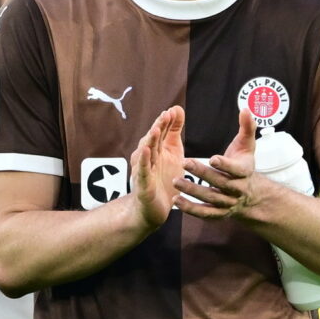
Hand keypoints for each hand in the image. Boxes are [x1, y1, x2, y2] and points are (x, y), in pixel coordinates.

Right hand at [130, 106, 183, 230]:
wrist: (154, 210)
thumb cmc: (163, 180)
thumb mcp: (173, 152)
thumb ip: (173, 131)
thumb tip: (176, 108)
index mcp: (156, 150)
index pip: (160, 133)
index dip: (165, 122)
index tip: (172, 111)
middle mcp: (148, 158)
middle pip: (152, 140)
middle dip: (158, 127)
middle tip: (165, 115)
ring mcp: (144, 171)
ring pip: (146, 153)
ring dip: (150, 141)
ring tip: (156, 130)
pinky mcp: (143, 185)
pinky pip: (143, 172)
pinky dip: (144, 162)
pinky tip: (146, 152)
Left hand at [175, 105, 266, 221]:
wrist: (249, 194)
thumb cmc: (243, 163)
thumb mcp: (247, 145)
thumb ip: (247, 128)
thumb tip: (246, 109)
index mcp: (245, 172)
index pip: (236, 170)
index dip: (225, 165)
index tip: (212, 157)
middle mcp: (238, 190)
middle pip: (221, 183)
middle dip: (203, 174)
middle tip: (185, 162)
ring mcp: (228, 203)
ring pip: (211, 199)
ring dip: (193, 191)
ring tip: (176, 181)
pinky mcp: (218, 214)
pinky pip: (204, 213)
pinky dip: (190, 208)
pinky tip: (176, 200)